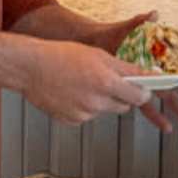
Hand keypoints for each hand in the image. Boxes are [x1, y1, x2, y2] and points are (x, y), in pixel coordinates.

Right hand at [12, 35, 164, 125]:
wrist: (30, 68)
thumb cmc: (61, 56)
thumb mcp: (99, 55)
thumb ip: (125, 69)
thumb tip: (147, 77)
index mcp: (105, 82)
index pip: (140, 96)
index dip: (144, 92)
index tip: (145, 89)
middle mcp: (96, 102)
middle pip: (125, 106)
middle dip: (122, 95)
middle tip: (109, 81)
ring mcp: (83, 114)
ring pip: (105, 110)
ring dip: (102, 100)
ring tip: (83, 83)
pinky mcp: (72, 121)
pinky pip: (88, 115)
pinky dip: (85, 106)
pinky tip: (72, 92)